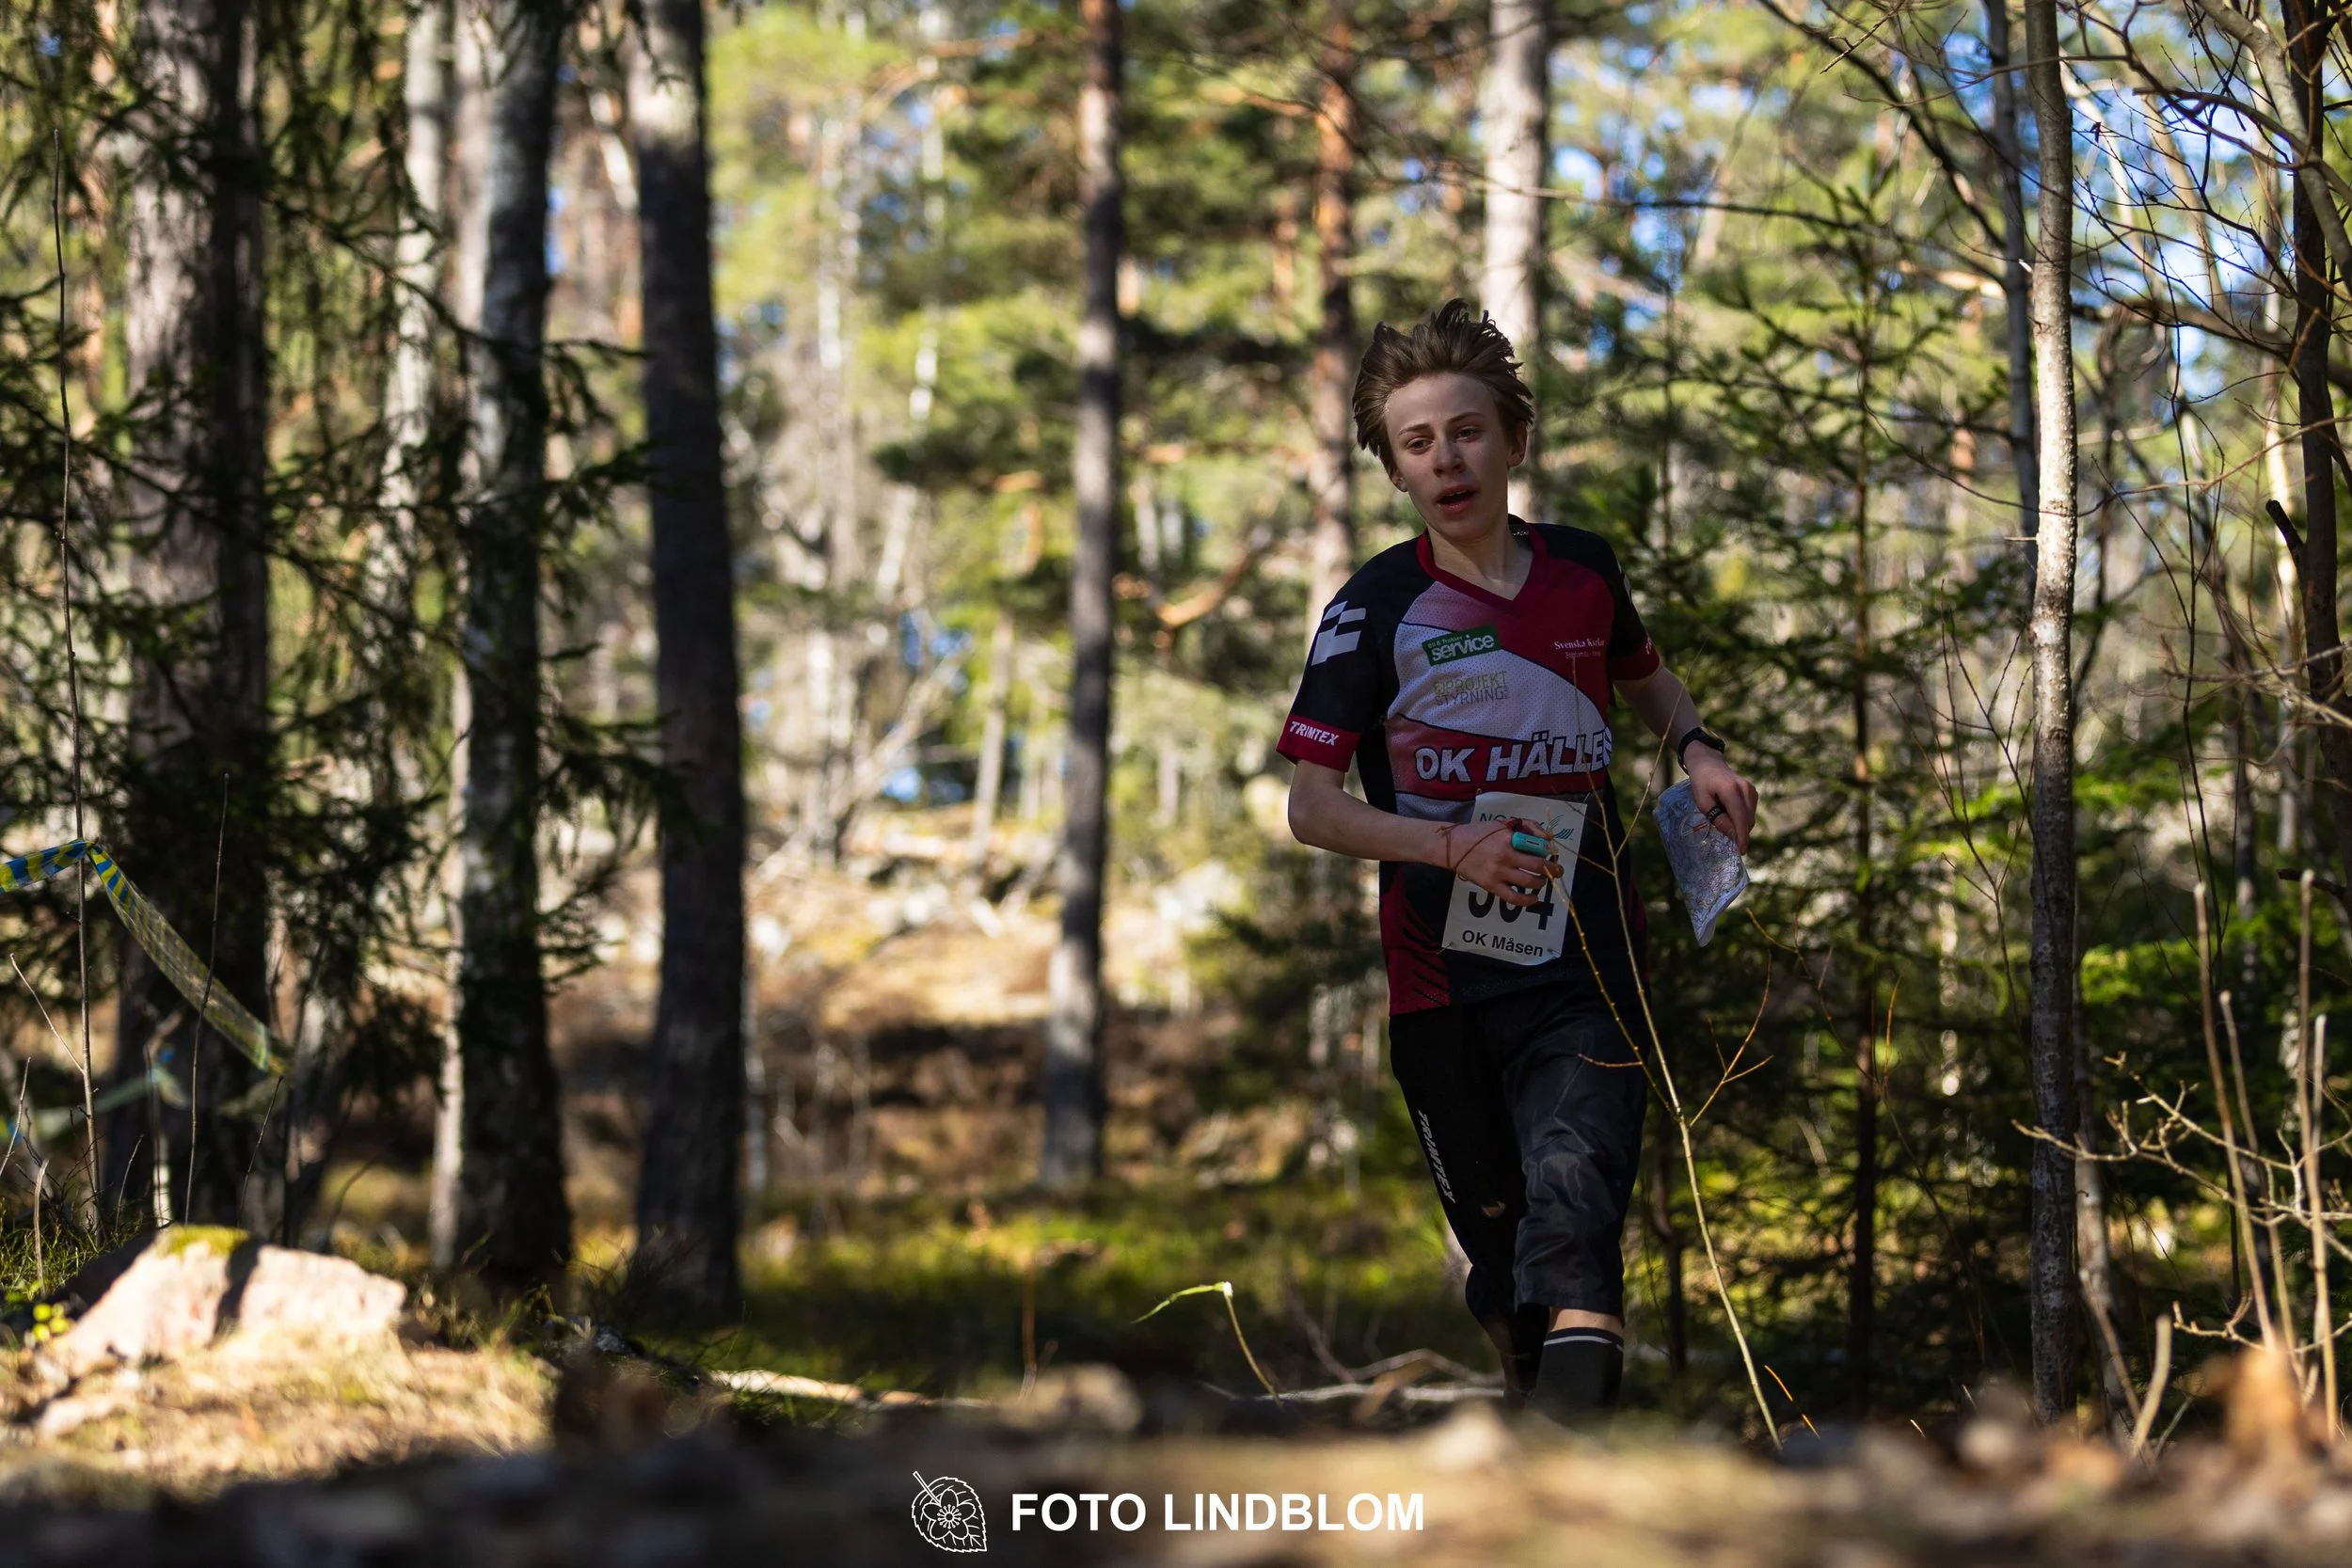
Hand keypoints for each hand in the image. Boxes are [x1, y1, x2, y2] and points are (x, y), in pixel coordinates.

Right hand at [1440, 818, 1555, 907]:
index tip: (1551, 853)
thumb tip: (1548, 839)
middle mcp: (1504, 855)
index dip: (1548, 851)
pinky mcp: (1491, 886)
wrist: (1452, 847)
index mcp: (1508, 837)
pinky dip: (1527, 900)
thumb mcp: (1502, 823)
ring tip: (1543, 881)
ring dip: (1542, 882)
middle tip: (1558, 870)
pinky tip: (1534, 898)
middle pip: (1538, 865)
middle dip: (1553, 869)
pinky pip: (1514, 898)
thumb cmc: (1479, 833)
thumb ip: (1526, 826)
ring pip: (1529, 881)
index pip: (1537, 846)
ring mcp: (1497, 872)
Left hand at [1685, 747, 1757, 853]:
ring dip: (1740, 826)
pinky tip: (1729, 815)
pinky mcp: (1752, 792)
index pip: (1740, 818)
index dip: (1741, 836)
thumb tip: (1732, 834)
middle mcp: (1745, 790)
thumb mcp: (1702, 801)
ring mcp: (1751, 790)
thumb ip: (1717, 817)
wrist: (1708, 762)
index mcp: (1731, 790)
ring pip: (1750, 817)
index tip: (1741, 851)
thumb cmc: (1701, 781)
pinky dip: (1742, 819)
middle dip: (1739, 833)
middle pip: (1747, 820)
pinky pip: (1750, 812)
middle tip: (1726, 841)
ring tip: (1723, 820)